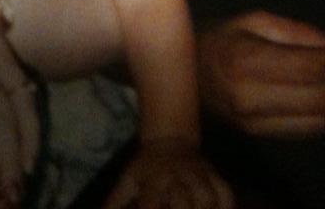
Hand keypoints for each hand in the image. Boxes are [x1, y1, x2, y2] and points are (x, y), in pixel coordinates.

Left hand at [103, 139, 233, 208]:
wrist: (169, 139)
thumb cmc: (146, 168)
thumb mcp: (128, 181)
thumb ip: (115, 203)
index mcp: (153, 179)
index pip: (150, 202)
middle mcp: (176, 176)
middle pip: (182, 200)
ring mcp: (197, 175)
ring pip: (207, 197)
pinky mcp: (214, 175)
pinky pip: (225, 193)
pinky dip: (226, 205)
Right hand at [198, 11, 324, 135]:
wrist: (183, 74)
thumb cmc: (219, 38)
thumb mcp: (253, 21)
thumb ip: (296, 33)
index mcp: (246, 61)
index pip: (311, 67)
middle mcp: (250, 97)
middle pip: (319, 98)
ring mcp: (254, 122)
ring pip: (318, 119)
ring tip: (324, 81)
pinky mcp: (259, 135)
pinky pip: (307, 129)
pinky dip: (323, 114)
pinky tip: (320, 98)